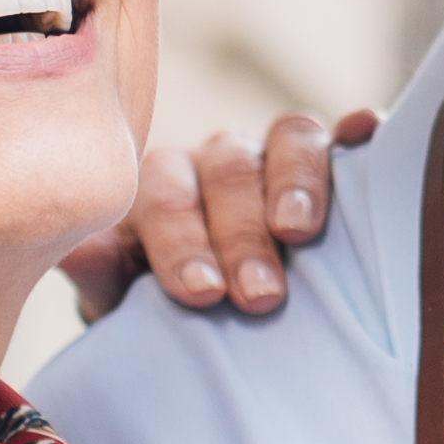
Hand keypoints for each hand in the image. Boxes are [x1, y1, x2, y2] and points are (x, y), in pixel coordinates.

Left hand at [60, 106, 380, 320]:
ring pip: (288, 138)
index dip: (183, 242)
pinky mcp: (334, 161)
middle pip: (229, 170)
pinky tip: (367, 133)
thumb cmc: (172, 311)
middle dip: (241, 234)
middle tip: (259, 295)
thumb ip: (103, 276)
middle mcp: (218, 160)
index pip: (165, 196)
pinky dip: (356, 132)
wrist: (217, 310)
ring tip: (300, 232)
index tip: (202, 295)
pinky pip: (344, 136)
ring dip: (295, 183)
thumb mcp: (130, 305)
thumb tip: (75, 251)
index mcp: (162, 188)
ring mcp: (278, 154)